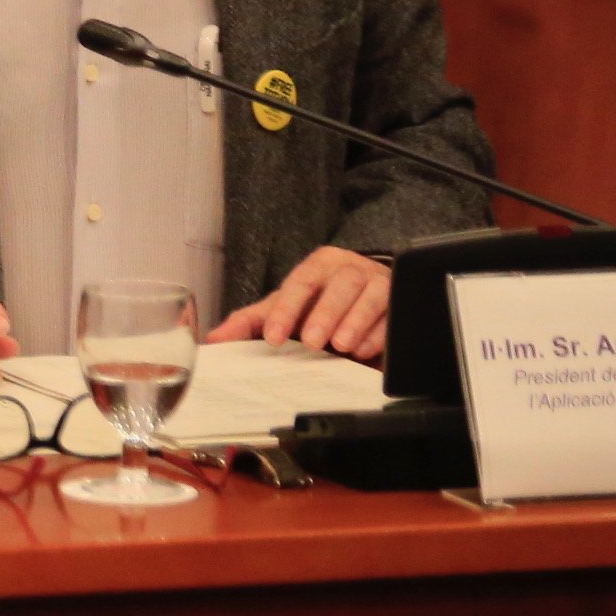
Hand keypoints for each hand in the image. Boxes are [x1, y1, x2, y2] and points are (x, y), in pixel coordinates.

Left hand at [212, 246, 390, 359]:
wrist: (363, 300)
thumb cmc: (317, 305)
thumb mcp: (284, 309)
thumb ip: (250, 323)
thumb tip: (214, 339)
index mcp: (319, 265)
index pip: (300, 282)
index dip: (286, 309)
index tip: (275, 336)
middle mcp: (350, 268)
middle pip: (340, 284)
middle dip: (326, 314)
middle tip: (313, 343)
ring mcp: (379, 282)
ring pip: (373, 293)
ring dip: (356, 321)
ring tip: (342, 347)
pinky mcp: (402, 301)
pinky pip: (396, 313)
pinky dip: (380, 333)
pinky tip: (366, 351)